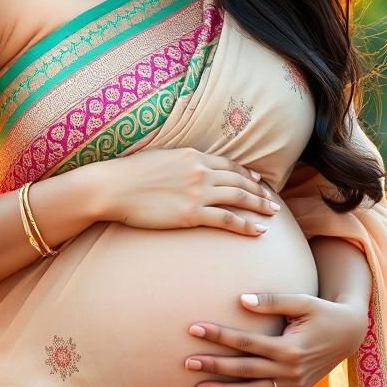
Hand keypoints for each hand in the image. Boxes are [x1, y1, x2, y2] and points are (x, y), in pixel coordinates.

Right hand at [99, 146, 280, 236]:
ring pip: (239, 198)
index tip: (258, 180)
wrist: (113, 187)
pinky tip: (258, 231)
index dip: (246, 173)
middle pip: (240, 181)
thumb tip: (187, 168)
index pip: (228, 164)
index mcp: (192, 155)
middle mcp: (200, 171)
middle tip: (273, 200)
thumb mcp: (159, 157)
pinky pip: (227, 220)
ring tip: (273, 214)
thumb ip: (179, 162)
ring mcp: (198, 192)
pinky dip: (246, 225)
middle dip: (259, 191)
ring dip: (259, 206)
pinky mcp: (192, 214)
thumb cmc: (129, 173)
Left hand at [184, 292, 369, 386]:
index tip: (194, 329)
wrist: (350, 334)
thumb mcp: (303, 301)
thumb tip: (241, 299)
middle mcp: (290, 372)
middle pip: (244, 372)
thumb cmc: (323, 312)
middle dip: (214, 368)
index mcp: (289, 348)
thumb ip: (272, 300)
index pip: (246, 343)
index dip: (219, 335)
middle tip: (187, 363)